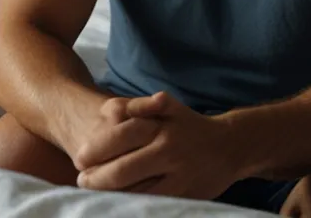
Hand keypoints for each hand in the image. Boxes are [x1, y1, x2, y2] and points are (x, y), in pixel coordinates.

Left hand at [75, 91, 243, 199]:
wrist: (230, 147)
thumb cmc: (188, 126)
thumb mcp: (168, 107)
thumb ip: (139, 106)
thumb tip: (113, 108)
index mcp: (160, 128)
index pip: (119, 139)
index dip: (95, 150)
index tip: (80, 158)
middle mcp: (168, 152)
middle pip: (123, 171)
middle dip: (97, 178)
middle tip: (82, 180)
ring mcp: (178, 177)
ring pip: (136, 192)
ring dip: (112, 194)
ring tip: (95, 193)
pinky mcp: (186, 195)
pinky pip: (153, 203)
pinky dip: (133, 203)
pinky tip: (119, 201)